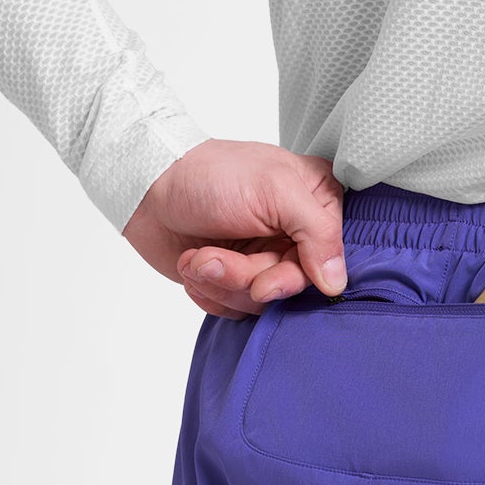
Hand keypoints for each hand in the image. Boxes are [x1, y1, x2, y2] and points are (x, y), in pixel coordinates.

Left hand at [122, 139, 347, 317]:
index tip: (269, 278)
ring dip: (223, 283)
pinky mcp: (237, 280)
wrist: (148, 189)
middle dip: (249, 278)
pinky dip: (210, 292)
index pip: (332, 257)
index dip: (300, 274)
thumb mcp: (275, 189)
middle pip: (294, 285)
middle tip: (216, 262)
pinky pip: (237, 309)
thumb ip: (318, 232)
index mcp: (317, 202)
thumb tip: (337, 283)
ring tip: (199, 258)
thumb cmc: (209, 175)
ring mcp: (266, 258)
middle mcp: (296, 234)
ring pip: (263, 301)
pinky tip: (194, 266)